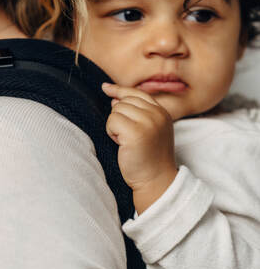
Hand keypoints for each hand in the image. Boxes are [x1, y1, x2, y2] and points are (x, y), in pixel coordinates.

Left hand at [102, 82, 177, 213]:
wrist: (156, 180)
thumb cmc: (149, 158)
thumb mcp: (149, 131)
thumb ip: (137, 113)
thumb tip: (114, 98)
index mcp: (162, 113)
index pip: (137, 93)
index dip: (119, 90)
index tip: (106, 88)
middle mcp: (157, 114)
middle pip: (124, 101)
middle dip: (119, 118)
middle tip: (128, 138)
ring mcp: (147, 122)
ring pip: (116, 110)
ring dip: (115, 126)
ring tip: (126, 142)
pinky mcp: (135, 132)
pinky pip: (112, 121)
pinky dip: (111, 133)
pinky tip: (121, 144)